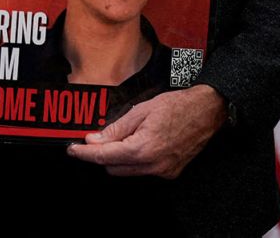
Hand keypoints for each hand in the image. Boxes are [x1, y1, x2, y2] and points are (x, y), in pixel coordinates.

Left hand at [66, 84, 226, 178]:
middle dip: (101, 154)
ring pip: (127, 171)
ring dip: (117, 158)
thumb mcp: (140, 111)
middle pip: (113, 167)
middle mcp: (153, 165)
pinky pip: (143, 170)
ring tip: (119, 137)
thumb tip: (94, 139)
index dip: (84, 154)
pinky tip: (135, 143)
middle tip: (95, 138)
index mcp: (143, 149)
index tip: (72, 150)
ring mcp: (163, 171)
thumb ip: (115, 128)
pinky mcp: (170, 172)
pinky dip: (133, 160)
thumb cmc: (177, 106)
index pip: (104, 157)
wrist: (206, 111)